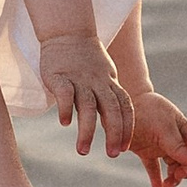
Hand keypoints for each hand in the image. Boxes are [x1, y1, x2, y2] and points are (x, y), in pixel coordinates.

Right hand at [39, 31, 133, 156]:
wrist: (68, 30)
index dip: (127, 127)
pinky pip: (65, 93)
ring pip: (88, 106)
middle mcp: (98, 82)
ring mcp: (79, 78)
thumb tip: (115, 124)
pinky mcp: (59, 75)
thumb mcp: (104, 75)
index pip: (125, 107)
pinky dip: (66, 108)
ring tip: (83, 151)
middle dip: (114, 133)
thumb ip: (108, 96)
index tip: (125, 148)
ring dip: (87, 130)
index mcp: (110, 82)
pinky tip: (64, 123)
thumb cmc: (86, 58)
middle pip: (111, 109)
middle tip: (113, 155)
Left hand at [126, 91, 186, 186]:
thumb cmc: (149, 109)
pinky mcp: (147, 151)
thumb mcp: (164, 126)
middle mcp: (177, 139)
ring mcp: (162, 145)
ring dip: (174, 179)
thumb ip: (177, 145)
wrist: (125, 101)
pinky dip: (157, 180)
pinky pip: (155, 168)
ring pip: (175, 167)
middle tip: (177, 176)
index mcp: (186, 129)